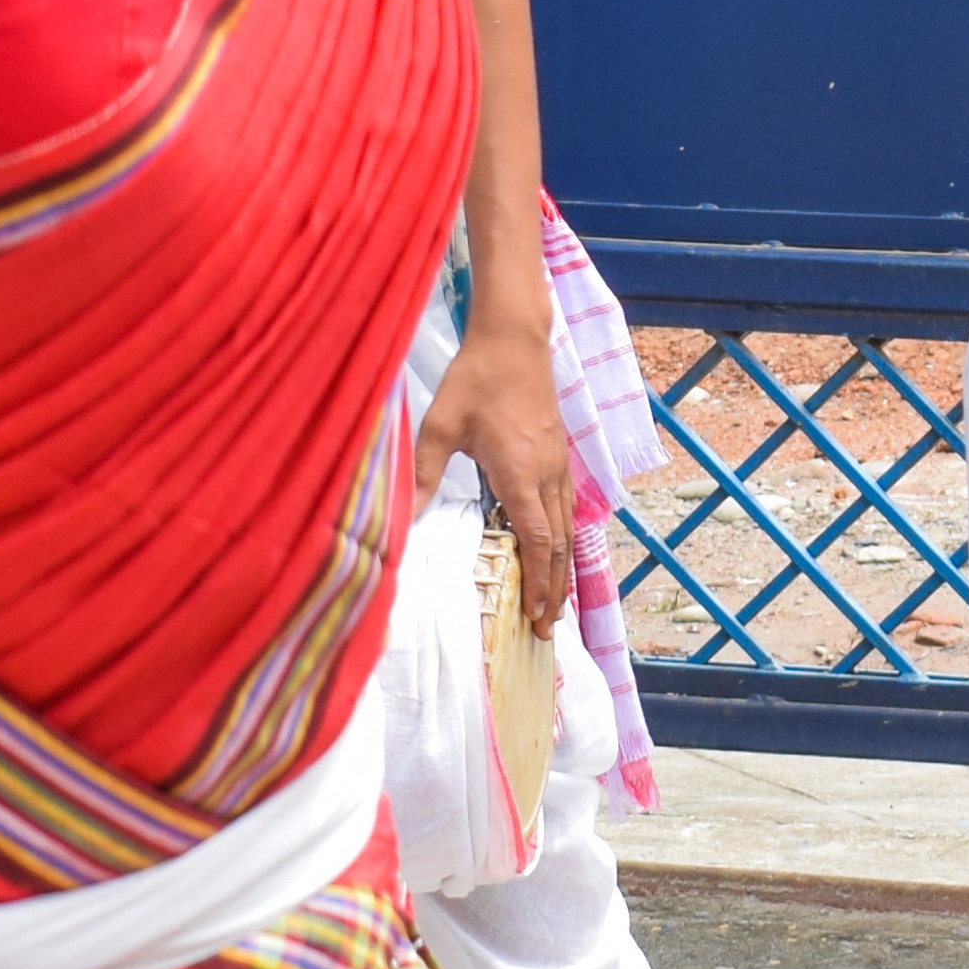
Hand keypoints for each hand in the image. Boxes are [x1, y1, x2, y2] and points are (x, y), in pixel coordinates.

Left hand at [416, 319, 578, 633]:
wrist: (514, 338)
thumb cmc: (475, 379)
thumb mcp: (440, 425)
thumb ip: (422, 475)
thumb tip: (401, 520)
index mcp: (522, 473)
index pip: (537, 541)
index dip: (537, 583)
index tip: (535, 618)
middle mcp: (548, 474)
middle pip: (559, 545)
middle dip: (553, 590)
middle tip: (546, 630)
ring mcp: (559, 465)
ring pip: (566, 529)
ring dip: (560, 570)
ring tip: (552, 605)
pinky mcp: (559, 455)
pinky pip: (565, 509)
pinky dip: (561, 542)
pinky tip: (553, 555)